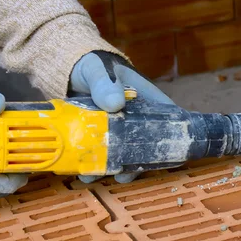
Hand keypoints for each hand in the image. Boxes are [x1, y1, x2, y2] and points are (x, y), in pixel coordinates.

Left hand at [69, 51, 174, 182]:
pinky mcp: (99, 137)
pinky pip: (102, 155)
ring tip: (94, 176)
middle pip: (145, 146)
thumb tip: (115, 103)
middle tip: (123, 176)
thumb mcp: (98, 69)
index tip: (165, 158)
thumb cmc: (91, 64)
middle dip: (134, 165)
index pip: (169, 121)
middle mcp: (136, 119)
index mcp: (146, 100)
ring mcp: (117, 130)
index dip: (172, 140)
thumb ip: (104, 83)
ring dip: (111, 168)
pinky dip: (94, 166)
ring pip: (122, 154)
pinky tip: (83, 172)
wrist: (68, 69)